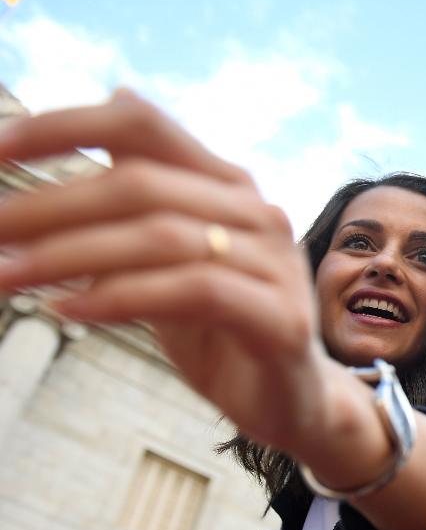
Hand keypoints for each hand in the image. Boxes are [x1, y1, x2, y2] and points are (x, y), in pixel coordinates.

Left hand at [0, 89, 334, 452]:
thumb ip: (134, 211)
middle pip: (141, 183)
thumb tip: (100, 126)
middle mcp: (257, 212)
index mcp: (225, 185)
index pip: (143, 127)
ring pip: (162, 237)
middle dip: (48, 207)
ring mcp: (277, 263)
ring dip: (69, 255)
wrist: (292, 402)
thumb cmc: (220, 331)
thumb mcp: (163, 264)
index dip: (66, 126)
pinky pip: (194, 290)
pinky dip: (122, 296)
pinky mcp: (283, 318)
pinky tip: (69, 309)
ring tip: (6, 276)